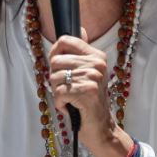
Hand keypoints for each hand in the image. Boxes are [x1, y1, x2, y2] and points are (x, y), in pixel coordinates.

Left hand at [48, 28, 133, 156]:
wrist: (102, 127)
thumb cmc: (90, 100)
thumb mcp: (89, 73)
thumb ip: (82, 52)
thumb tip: (81, 29)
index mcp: (97, 56)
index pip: (66, 40)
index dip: (54, 52)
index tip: (57, 64)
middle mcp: (97, 64)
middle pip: (55, 61)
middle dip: (55, 78)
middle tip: (67, 88)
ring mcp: (92, 77)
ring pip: (55, 77)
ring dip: (57, 92)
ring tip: (70, 98)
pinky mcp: (86, 92)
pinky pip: (58, 92)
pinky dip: (59, 103)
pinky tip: (70, 106)